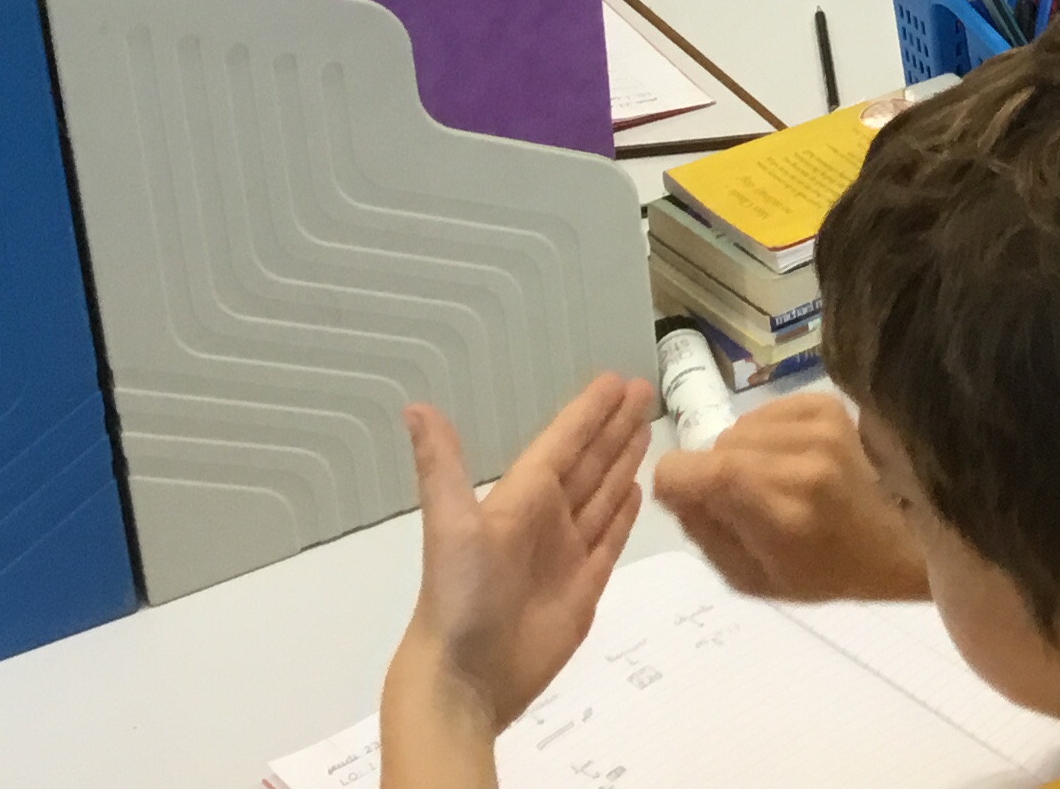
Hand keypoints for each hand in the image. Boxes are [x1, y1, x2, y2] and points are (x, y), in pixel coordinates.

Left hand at [389, 375, 652, 736]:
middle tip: (644, 389)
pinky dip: (624, 514)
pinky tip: (638, 491)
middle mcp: (545, 519)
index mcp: (520, 498)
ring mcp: (566, 553)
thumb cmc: (460, 597)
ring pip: (602, 495)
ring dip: (623, 462)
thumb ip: (441, 465)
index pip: (562, 443)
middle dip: (615, 428)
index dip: (589, 413)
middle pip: (588, 462)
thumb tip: (413, 407)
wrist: (466, 678)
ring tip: (646, 430)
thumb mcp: (450, 524)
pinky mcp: (584, 588)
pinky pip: (610, 539)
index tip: (617, 380)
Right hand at [654, 395, 926, 603]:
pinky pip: (764, 410)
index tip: (686, 499)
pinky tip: (791, 459)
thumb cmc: (822, 572)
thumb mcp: (751, 578)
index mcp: (781, 514)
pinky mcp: (829, 406)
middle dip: (716, 474)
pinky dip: (766, 434)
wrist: (895, 540)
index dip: (676, 483)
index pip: (696, 471)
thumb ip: (703, 531)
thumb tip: (670, 484)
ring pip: (738, 428)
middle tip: (747, 503)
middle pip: (714, 448)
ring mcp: (820, 428)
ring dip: (743, 453)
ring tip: (775, 482)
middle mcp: (801, 462)